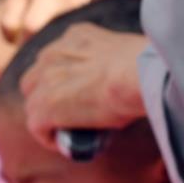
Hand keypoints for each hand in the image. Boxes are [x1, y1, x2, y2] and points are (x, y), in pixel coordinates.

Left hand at [20, 24, 146, 148]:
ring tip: (67, 134)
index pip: (58, 58)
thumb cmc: (149, 69)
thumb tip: (140, 82)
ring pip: (34, 102)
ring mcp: (47, 79)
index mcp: (76, 36)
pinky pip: (36, 126)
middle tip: (70, 117)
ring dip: (47, 119)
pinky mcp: (46, 105)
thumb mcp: (131, 55)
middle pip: (37, 78)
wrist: (139, 76)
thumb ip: (124, 63)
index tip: (80, 97)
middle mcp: (55, 53)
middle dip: (49, 97)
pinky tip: (63, 146)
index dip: (64, 80)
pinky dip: (48, 138)